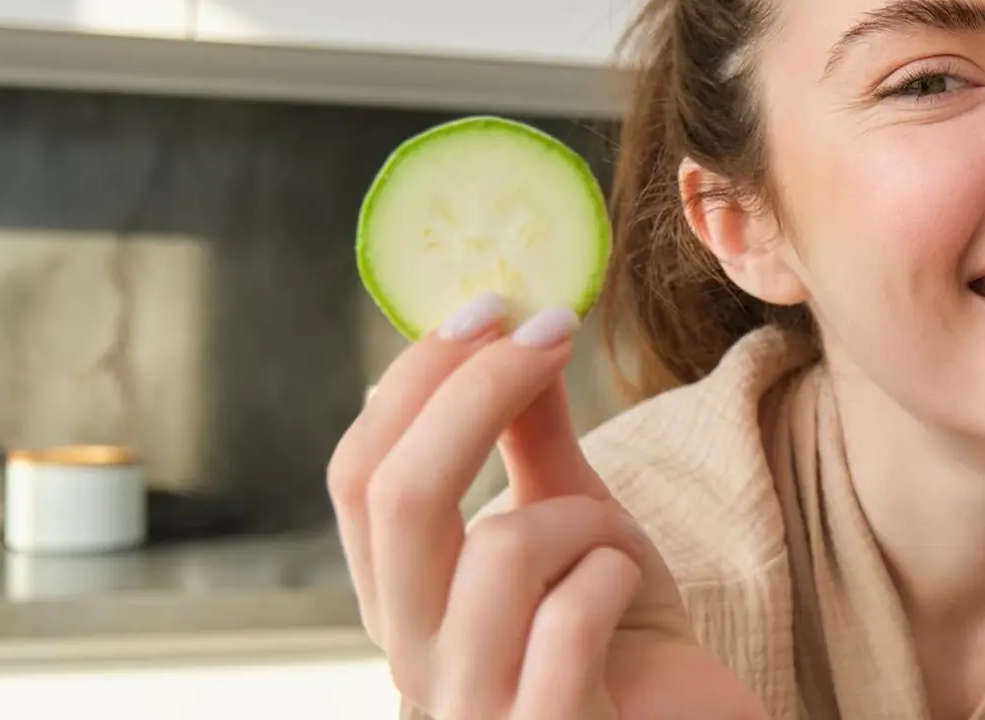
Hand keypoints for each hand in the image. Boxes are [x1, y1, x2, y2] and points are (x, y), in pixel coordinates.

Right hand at [327, 294, 767, 719]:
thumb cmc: (625, 640)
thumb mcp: (576, 523)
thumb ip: (530, 441)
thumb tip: (509, 325)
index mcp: (402, 602)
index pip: (357, 476)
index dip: (416, 379)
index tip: (492, 305)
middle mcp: (412, 663)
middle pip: (396, 498)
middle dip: (475, 393)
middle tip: (550, 332)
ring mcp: (469, 714)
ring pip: (499, 551)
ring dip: (581, 517)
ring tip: (610, 547)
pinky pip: (568, 622)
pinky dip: (614, 579)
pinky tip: (627, 596)